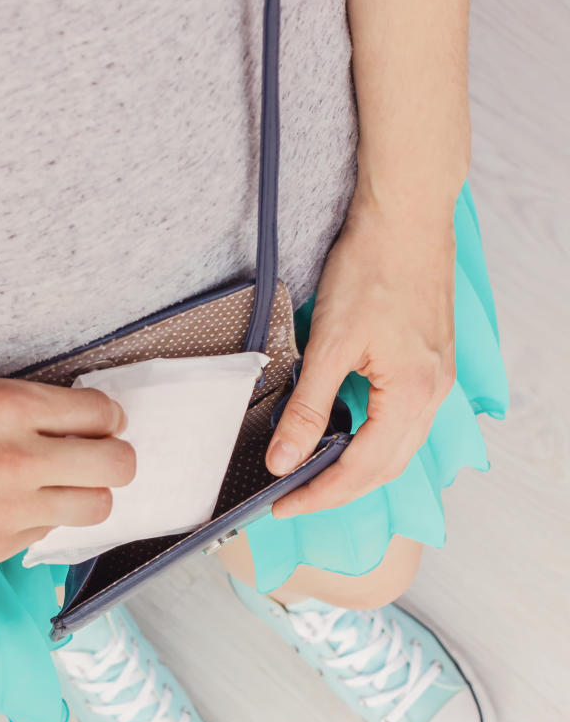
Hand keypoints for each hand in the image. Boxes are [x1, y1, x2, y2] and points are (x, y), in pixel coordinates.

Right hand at [0, 377, 135, 563]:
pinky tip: (7, 506)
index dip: (104, 417)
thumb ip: (27, 410)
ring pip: (96, 507)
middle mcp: (17, 457)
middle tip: (94, 455)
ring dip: (86, 493)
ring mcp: (7, 509)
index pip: (103, 412)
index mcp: (9, 405)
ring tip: (59, 485)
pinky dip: (39, 519)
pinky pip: (47, 534)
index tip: (96, 421)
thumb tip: (81, 425)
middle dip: (113, 457)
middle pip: (118, 465)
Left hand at [265, 183, 457, 517]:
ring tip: (314, 476)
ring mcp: (437, 379)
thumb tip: (284, 459)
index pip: (363, 471)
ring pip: (397, 448)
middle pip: (385, 469)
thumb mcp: (330, 343)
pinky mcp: (431, 364)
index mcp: (413, 395)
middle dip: (338, 491)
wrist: (407, 216)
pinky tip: (345, 434)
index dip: (320, 494)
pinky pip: (404, 422)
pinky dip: (373, 440)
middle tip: (293, 500)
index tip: (284, 506)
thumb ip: (308, 408)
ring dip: (357, 469)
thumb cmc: (374, 266)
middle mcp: (434, 394)